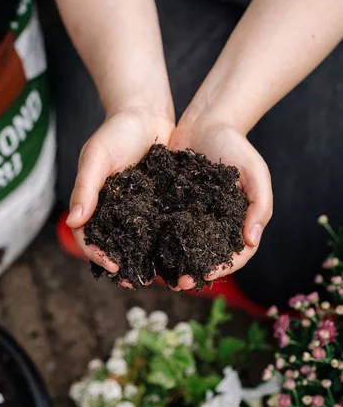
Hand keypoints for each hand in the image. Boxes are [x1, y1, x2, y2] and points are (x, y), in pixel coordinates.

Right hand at [66, 106, 174, 285]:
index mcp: (94, 200)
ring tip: (158, 275)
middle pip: (113, 243)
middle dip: (123, 264)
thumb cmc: (116, 131)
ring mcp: (135, 206)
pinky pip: (157, 224)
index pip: (88, 235)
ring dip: (143, 258)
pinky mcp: (156, 201)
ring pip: (136, 239)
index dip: (97, 254)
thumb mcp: (97, 156)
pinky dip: (163, 240)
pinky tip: (177, 251)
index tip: (114, 267)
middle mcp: (113, 208)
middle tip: (139, 281)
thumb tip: (73, 222)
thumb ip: (85, 187)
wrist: (146, 113)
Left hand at [169, 121, 272, 290]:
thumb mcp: (255, 171)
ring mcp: (191, 215)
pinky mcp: (171, 205)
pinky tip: (145, 250)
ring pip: (183, 247)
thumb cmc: (234, 146)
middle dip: (194, 272)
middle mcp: (213, 222)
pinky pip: (164, 227)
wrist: (204, 123)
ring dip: (173, 263)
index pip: (234, 253)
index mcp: (237, 220)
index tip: (205, 275)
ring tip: (160, 275)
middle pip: (206, 256)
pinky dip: (157, 241)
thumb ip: (260, 204)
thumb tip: (252, 239)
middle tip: (178, 283)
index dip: (221, 268)